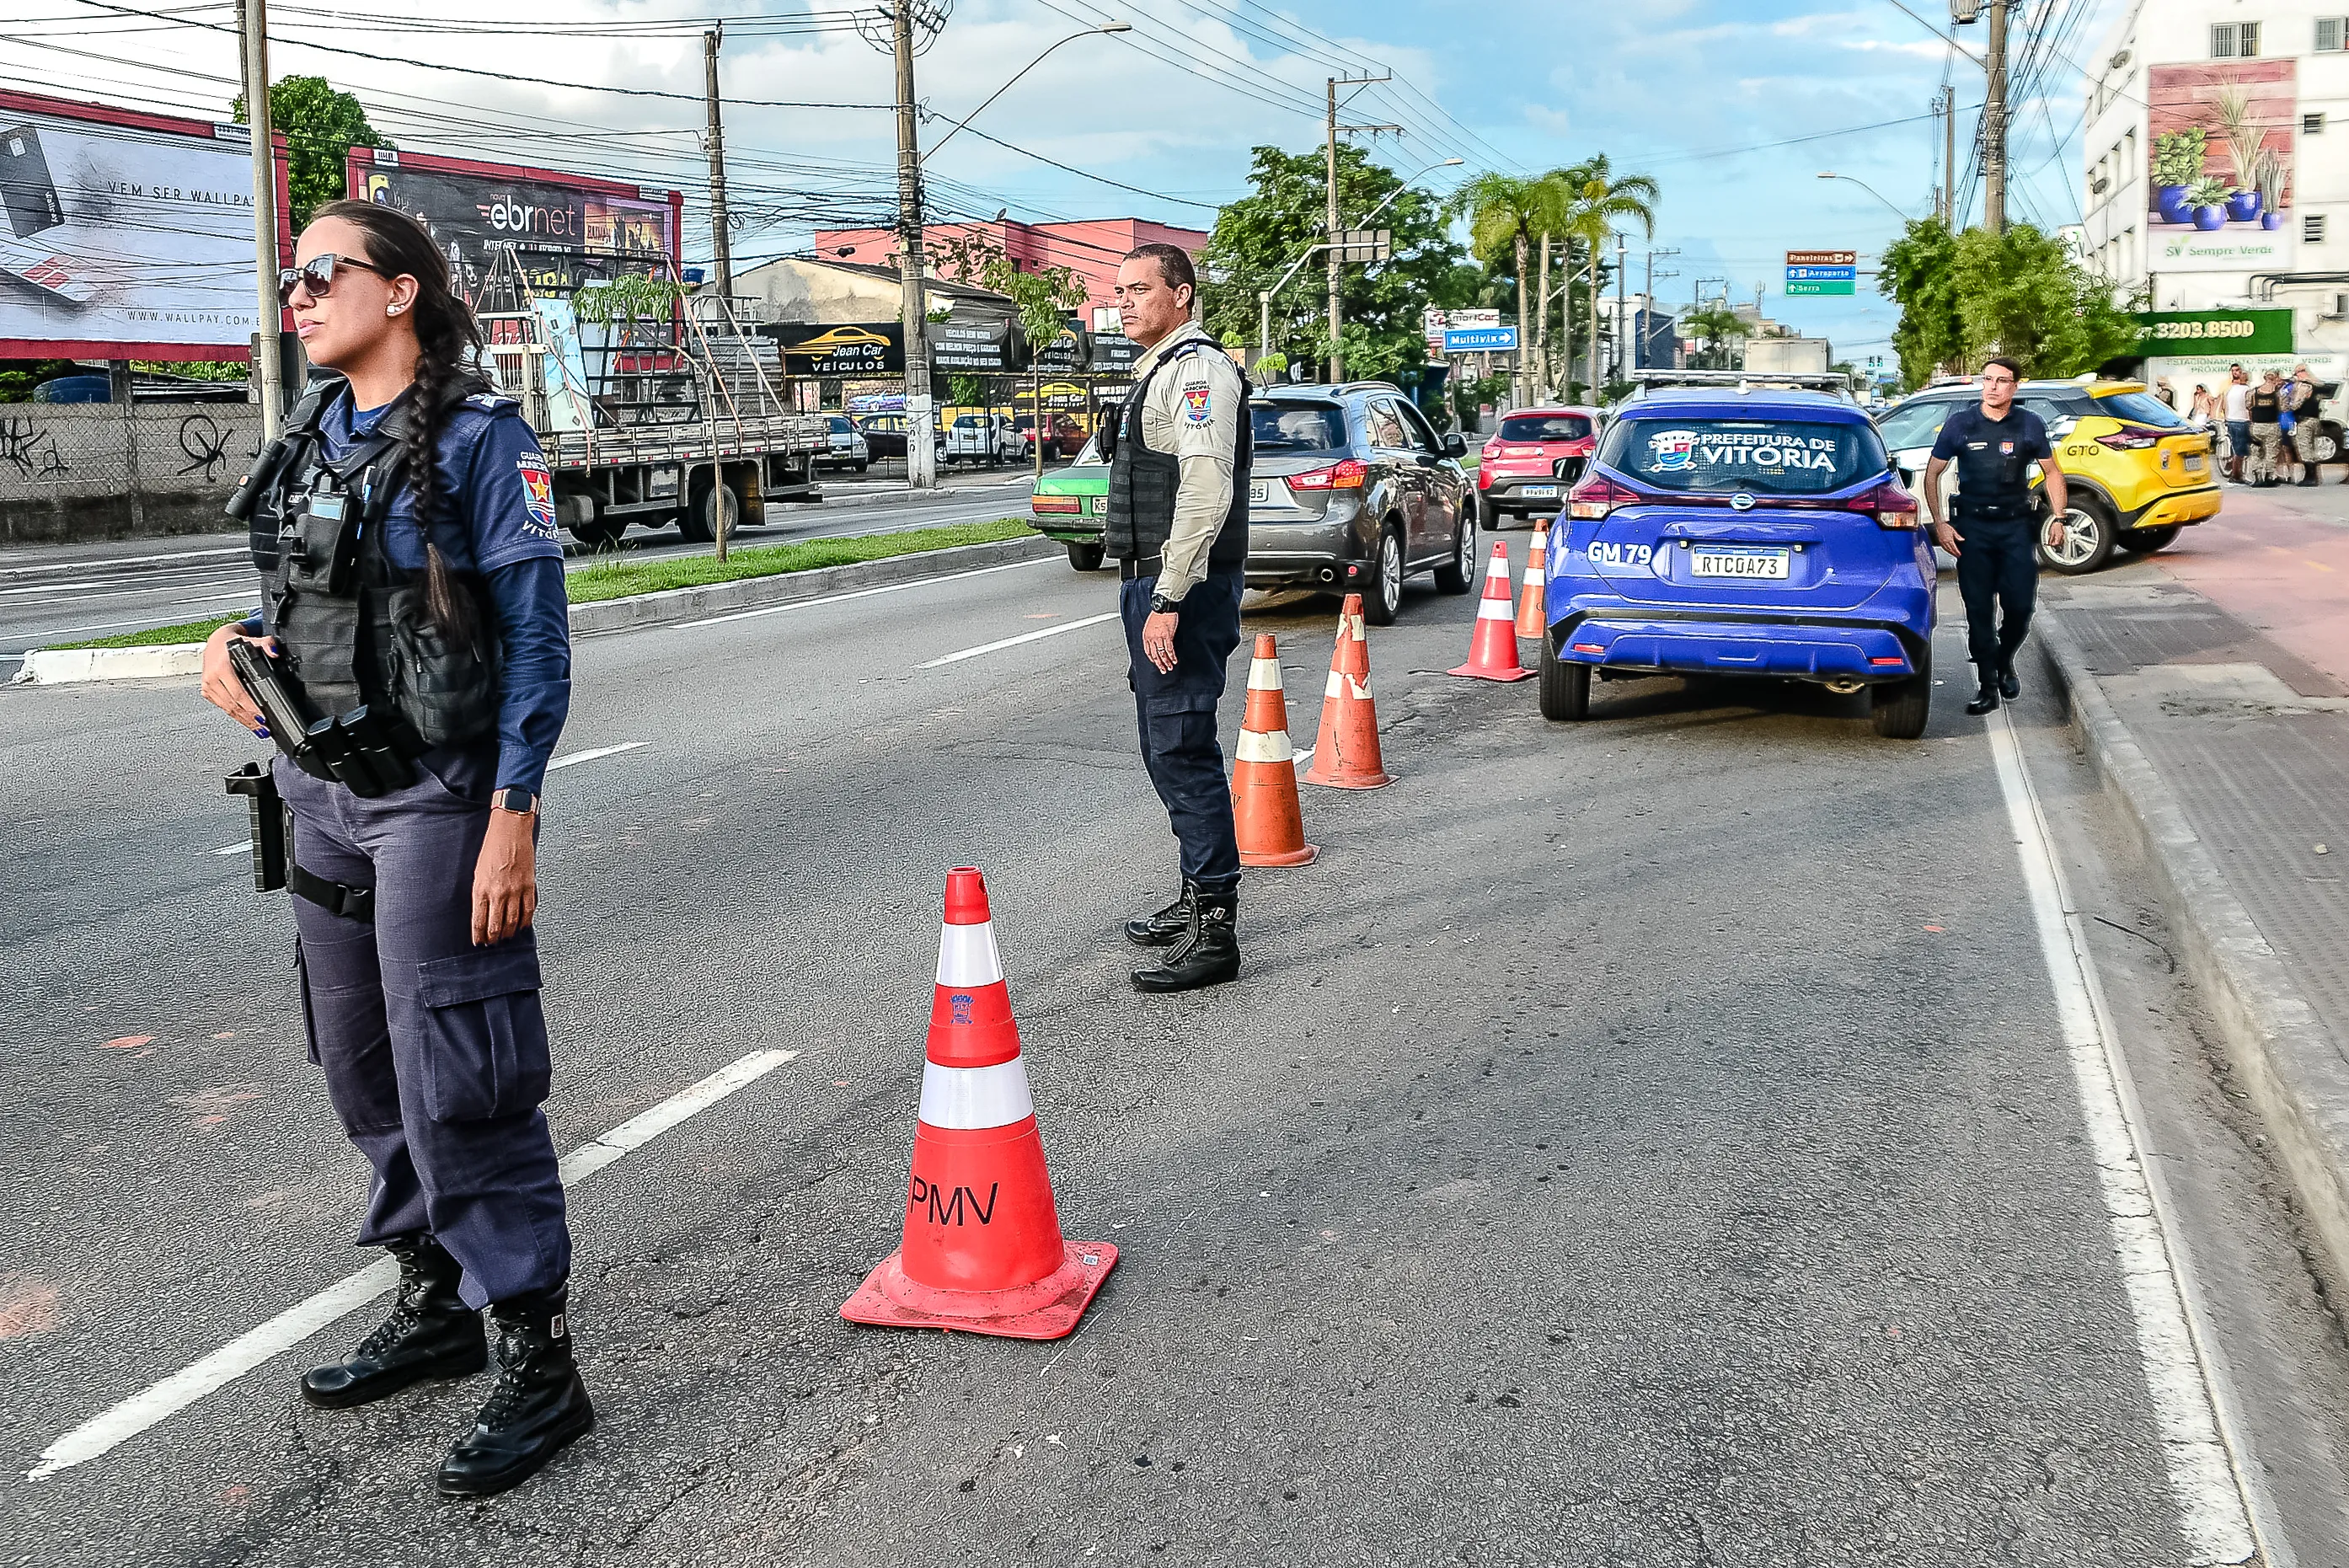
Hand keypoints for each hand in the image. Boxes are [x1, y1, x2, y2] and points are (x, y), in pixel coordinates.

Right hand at [201, 623, 273, 735]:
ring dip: (244, 720)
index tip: (262, 717)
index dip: (251, 707)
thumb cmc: (232, 642)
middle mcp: (212, 677)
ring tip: (259, 729)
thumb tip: (274, 651)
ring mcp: (208, 686)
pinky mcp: (207, 691)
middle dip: (250, 718)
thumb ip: (266, 643)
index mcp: (221, 667)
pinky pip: (222, 707)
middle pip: (233, 704)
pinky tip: (247, 722)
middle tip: (265, 728)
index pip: (238, 692)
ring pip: (227, 709)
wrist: (216, 641)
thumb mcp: (251, 639)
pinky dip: (236, 716)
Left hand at [472, 809, 537, 945]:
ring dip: (508, 932)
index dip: (479, 935)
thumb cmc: (492, 848)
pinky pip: (528, 910)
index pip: (479, 921)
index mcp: (481, 889)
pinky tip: (522, 926)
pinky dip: (525, 921)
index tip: (479, 942)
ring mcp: (515, 891)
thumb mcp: (478, 872)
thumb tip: (482, 910)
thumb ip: (480, 892)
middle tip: (493, 944)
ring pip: (512, 921)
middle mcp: (498, 892)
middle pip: (496, 925)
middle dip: (493, 938)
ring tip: (506, 937)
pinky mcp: (529, 886)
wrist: (510, 832)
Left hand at [1142, 608, 1179, 673]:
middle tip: (1163, 670)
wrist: (1163, 607)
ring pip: (1162, 654)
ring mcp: (1159, 637)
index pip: (1148, 652)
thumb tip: (1156, 643)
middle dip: (1159, 664)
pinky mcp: (1167, 636)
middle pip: (1155, 655)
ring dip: (1166, 662)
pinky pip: (1169, 649)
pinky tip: (1174, 660)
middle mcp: (1151, 638)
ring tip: (1170, 667)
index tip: (1156, 664)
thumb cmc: (1158, 614)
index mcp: (1146, 636)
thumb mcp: (1150, 626)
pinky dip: (1172, 656)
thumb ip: (1152, 635)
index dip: (1152, 659)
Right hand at [1931, 520, 1962, 556]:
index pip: (1953, 547)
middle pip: (1950, 550)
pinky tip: (1948, 551)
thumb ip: (1958, 536)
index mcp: (1949, 539)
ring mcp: (1942, 542)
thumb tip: (1962, 540)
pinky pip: (1943, 548)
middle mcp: (1945, 542)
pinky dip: (1946, 550)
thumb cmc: (1946, 527)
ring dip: (1950, 553)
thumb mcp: (1953, 531)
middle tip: (1957, 556)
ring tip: (1953, 555)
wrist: (1939, 525)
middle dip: (1954, 553)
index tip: (1959, 554)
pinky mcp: (1939, 542)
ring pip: (1946, 549)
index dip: (1956, 552)